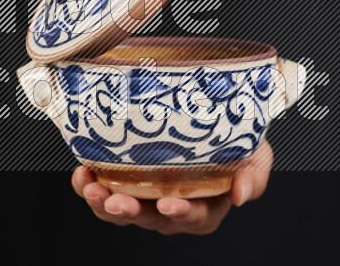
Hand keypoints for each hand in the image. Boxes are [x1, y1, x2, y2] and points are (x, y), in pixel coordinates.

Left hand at [71, 140, 272, 235]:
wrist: (211, 119)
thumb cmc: (234, 141)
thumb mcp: (256, 154)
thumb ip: (254, 176)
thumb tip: (242, 196)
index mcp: (206, 208)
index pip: (195, 217)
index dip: (181, 213)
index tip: (168, 203)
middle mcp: (172, 208)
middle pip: (149, 219)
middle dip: (130, 211)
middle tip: (116, 201)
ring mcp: (146, 198)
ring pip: (121, 211)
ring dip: (102, 203)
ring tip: (91, 188)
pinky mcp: (124, 182)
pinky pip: (103, 192)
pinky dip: (89, 185)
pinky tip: (83, 172)